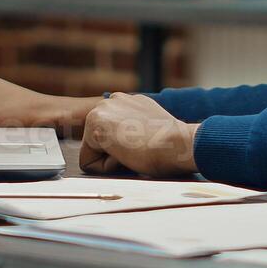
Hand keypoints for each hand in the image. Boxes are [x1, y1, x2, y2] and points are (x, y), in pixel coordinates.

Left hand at [79, 93, 200, 178]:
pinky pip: (89, 162)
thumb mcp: (150, 126)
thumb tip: (130, 139)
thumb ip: (134, 126)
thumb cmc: (170, 143)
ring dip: (111, 159)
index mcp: (123, 102)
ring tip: (133, 150)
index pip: (110, 138)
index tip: (143, 144)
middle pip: (98, 144)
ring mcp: (100, 111)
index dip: (125, 150)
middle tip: (139, 148)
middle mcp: (109, 101)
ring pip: (93, 153)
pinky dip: (106, 166)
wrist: (177, 143)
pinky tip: (126, 154)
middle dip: (114, 153)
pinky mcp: (95, 126)